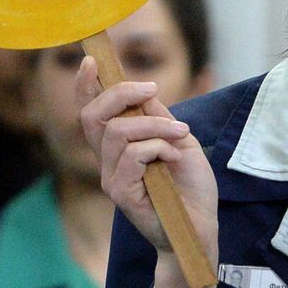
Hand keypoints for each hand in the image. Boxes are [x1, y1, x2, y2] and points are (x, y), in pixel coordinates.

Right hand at [76, 56, 218, 257]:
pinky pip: (133, 155)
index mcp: (119, 148)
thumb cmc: (191, 187)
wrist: (201, 225)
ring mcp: (111, 178)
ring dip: (155, 126)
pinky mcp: (121, 193)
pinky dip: (158, 149)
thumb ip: (159, 119)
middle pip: (92, 116)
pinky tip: (173, 159)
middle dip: (120, 93)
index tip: (91, 61)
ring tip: (179, 135)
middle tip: (152, 90)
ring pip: (119, 132)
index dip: (85, 87)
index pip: (91, 114)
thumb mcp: (180, 141)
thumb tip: (143, 94)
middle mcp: (108, 162)